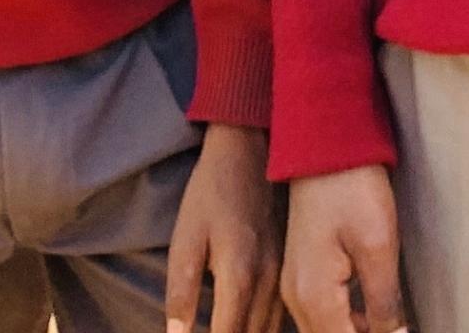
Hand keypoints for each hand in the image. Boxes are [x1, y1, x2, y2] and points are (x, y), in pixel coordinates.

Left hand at [163, 124, 280, 332]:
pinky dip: (266, 329)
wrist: (249, 153)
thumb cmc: (211, 194)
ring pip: (272, 328)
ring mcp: (283, 273)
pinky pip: (281, 312)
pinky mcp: (289, 266)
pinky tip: (252, 330)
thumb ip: (180, 292)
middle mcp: (268, 280)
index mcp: (239, 275)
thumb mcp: (185, 240)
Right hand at [284, 167, 408, 332]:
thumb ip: (384, 302)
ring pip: (322, 332)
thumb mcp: (379, 247)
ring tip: (387, 326)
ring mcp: (295, 286)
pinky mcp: (302, 275)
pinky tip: (369, 318)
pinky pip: (320, 316)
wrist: (324, 149)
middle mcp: (296, 298)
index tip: (402, 332)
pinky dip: (343, 323)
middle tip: (395, 328)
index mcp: (314, 296)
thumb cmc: (352, 190)